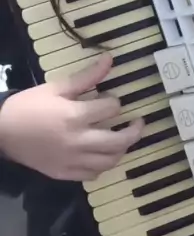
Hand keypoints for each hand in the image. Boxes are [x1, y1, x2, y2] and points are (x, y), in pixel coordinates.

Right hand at [0, 54, 142, 180]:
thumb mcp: (56, 87)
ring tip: (123, 140)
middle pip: (118, 141)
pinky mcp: (64, 173)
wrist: (1, 131)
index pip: (111, 109)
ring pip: (109, 161)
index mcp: (75, 116)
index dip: (115, 102)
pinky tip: (101, 156)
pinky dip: (102, 166)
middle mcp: (78, 141)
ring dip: (121, 150)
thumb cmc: (28, 106)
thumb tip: (110, 60)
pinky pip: (92, 175)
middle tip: (138, 122)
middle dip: (134, 131)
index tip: (111, 100)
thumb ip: (86, 77)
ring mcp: (72, 160)